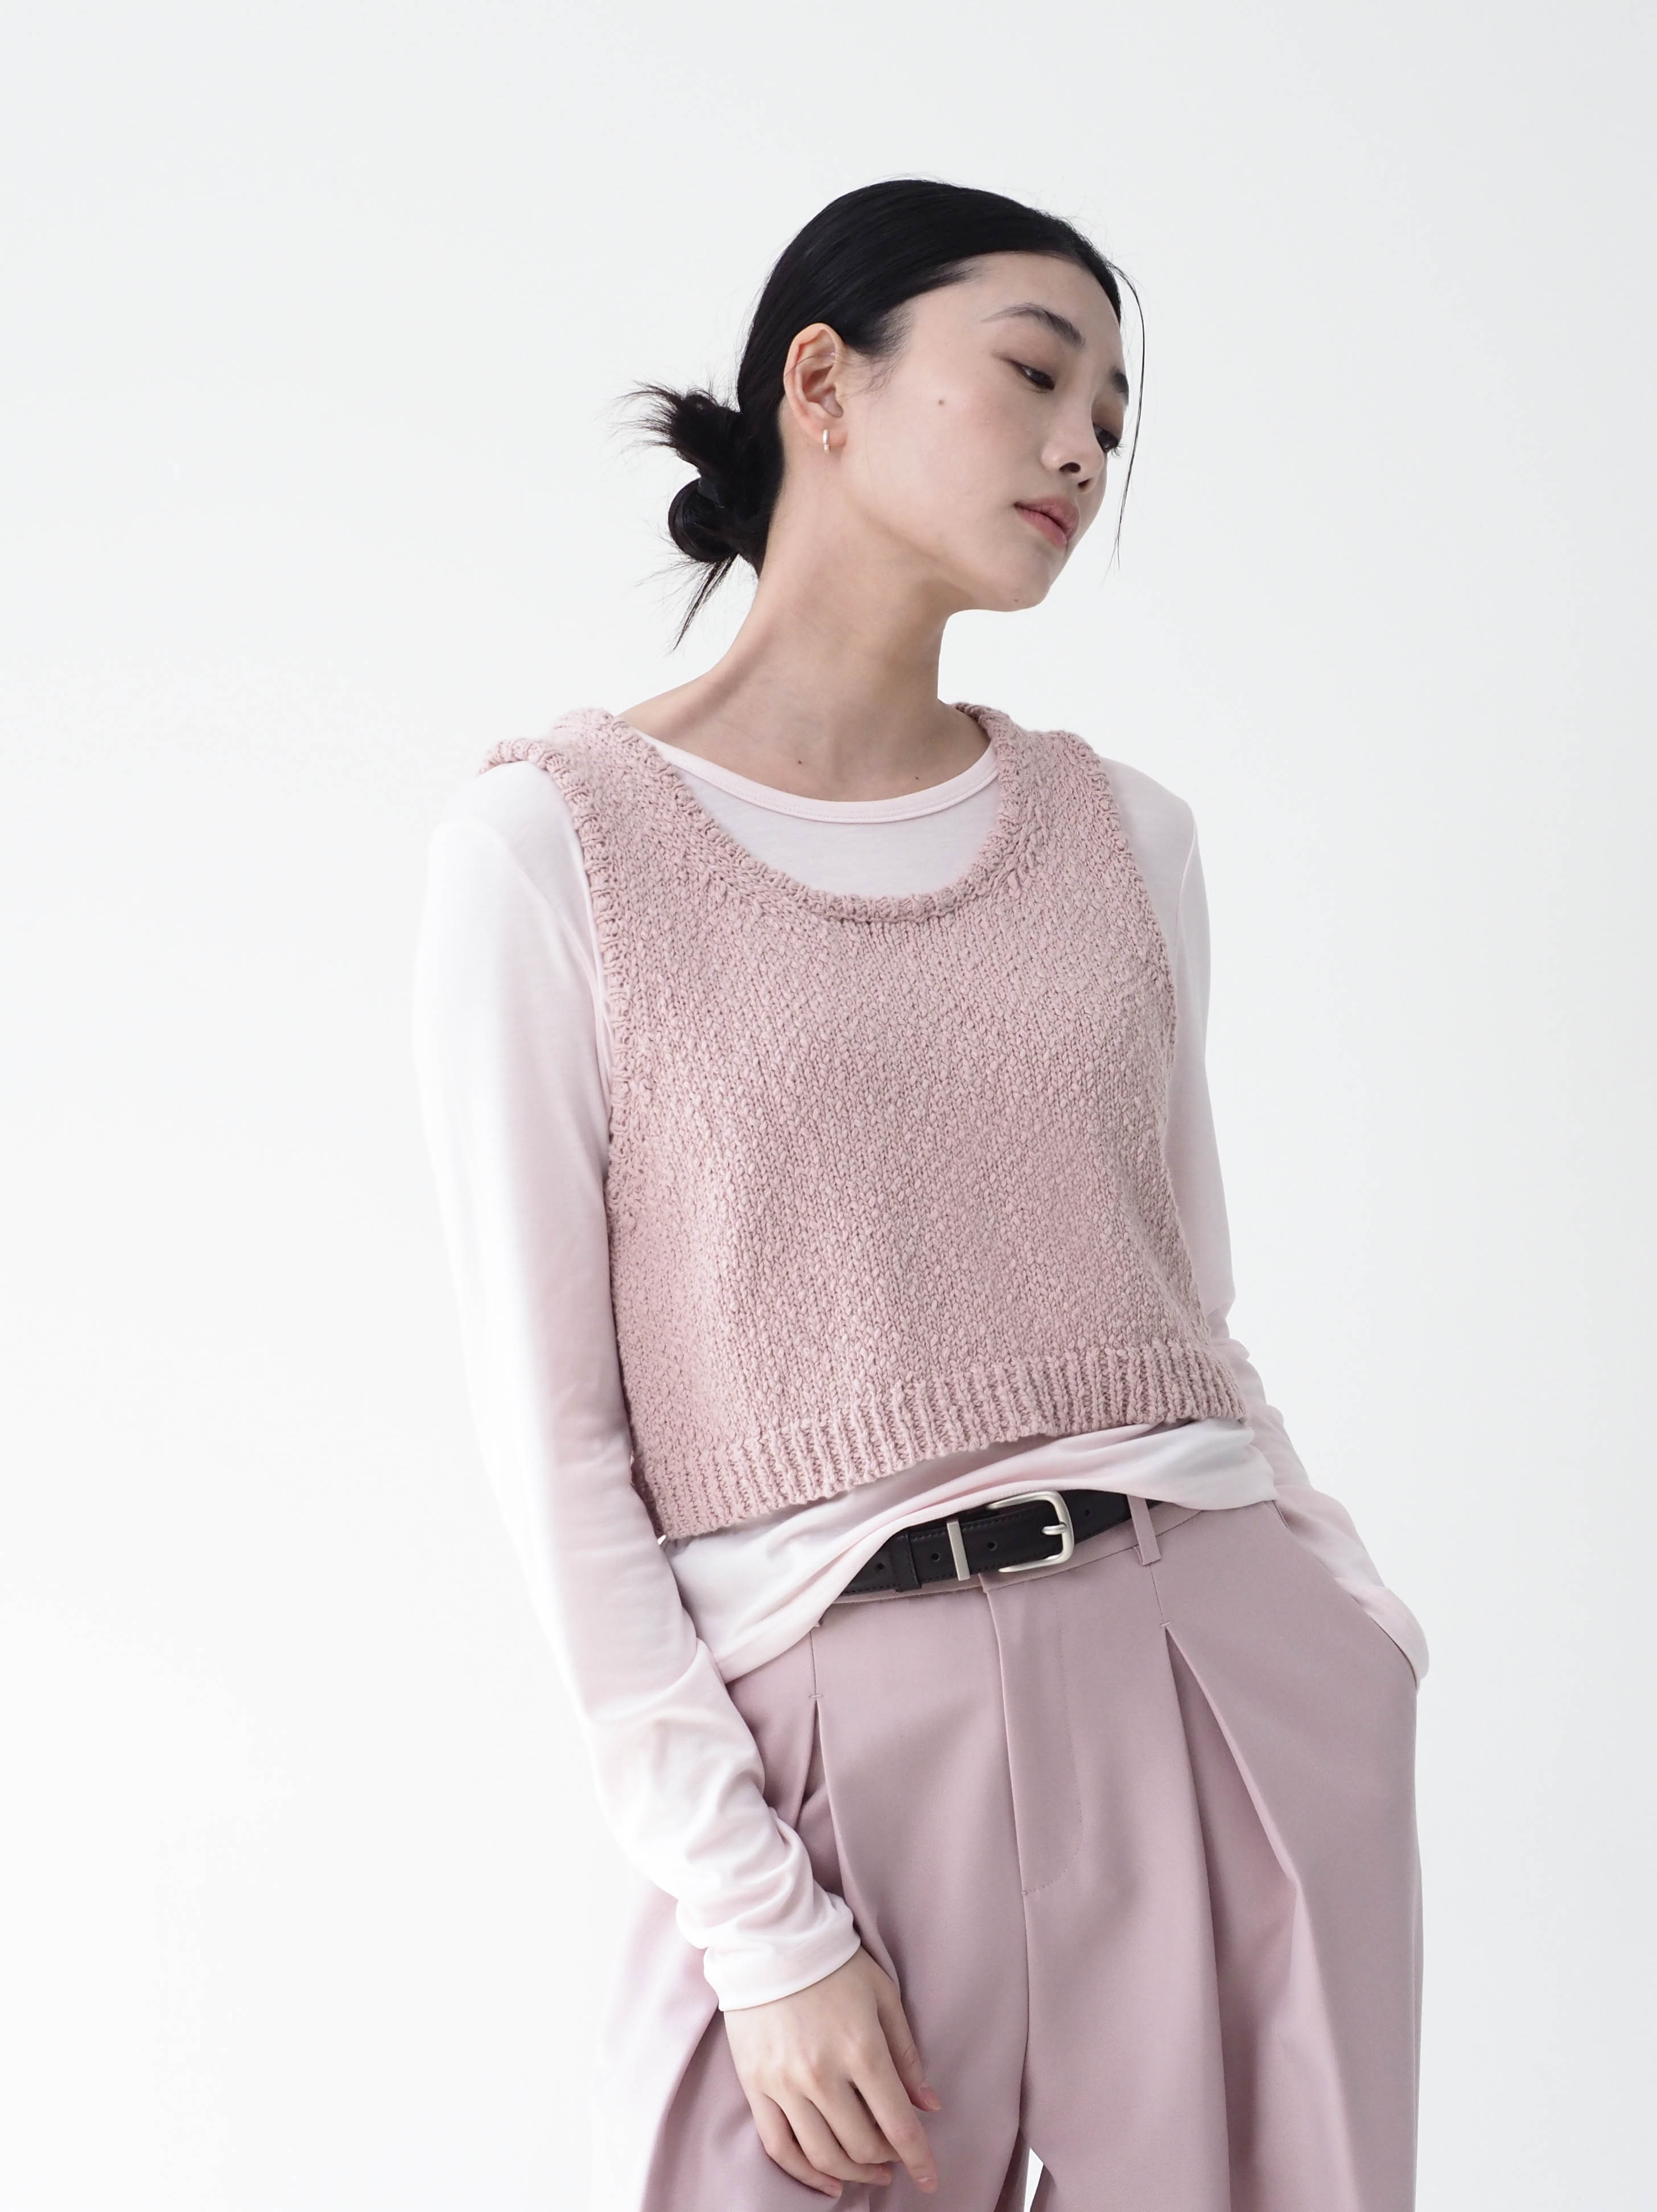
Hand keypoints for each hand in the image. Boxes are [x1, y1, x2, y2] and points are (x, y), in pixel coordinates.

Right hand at [723, 1945, 941, 2196]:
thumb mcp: (883, 1996)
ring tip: (868, 2172)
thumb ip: (906, 2055)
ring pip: (821, 2154)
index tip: (929, 2178)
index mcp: (861, 2049)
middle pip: (861, 2144)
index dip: (918, 2158)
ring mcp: (783, 2083)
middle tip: (896, 2160)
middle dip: (886, 2161)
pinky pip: (778, 2146)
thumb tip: (930, 2106)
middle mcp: (821, 2074)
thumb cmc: (834, 1964)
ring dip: (851, 2173)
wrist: (768, 1939)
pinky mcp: (755, 2085)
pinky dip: (804, 2174)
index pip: (897, 2124)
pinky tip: (826, 2181)